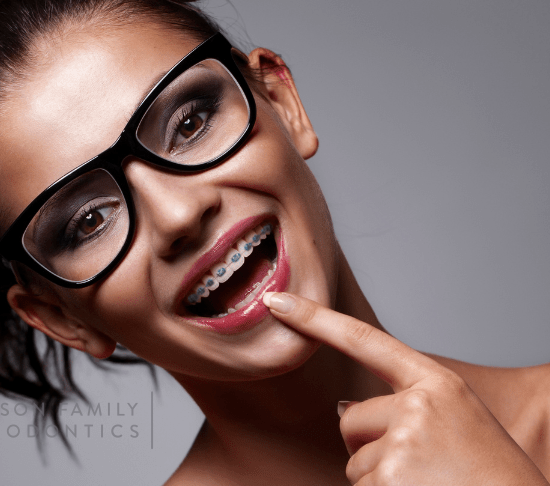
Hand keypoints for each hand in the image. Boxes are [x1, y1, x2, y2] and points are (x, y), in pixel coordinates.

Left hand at [262, 292, 548, 485]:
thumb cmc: (491, 474)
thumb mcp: (459, 421)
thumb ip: (406, 405)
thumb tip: (342, 411)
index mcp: (437, 384)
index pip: (363, 340)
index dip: (314, 318)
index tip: (277, 300)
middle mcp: (417, 405)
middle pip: (350, 419)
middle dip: (370, 444)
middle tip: (420, 465)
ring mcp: (402, 442)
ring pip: (355, 459)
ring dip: (380, 475)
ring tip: (426, 482)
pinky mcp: (388, 477)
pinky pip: (359, 485)